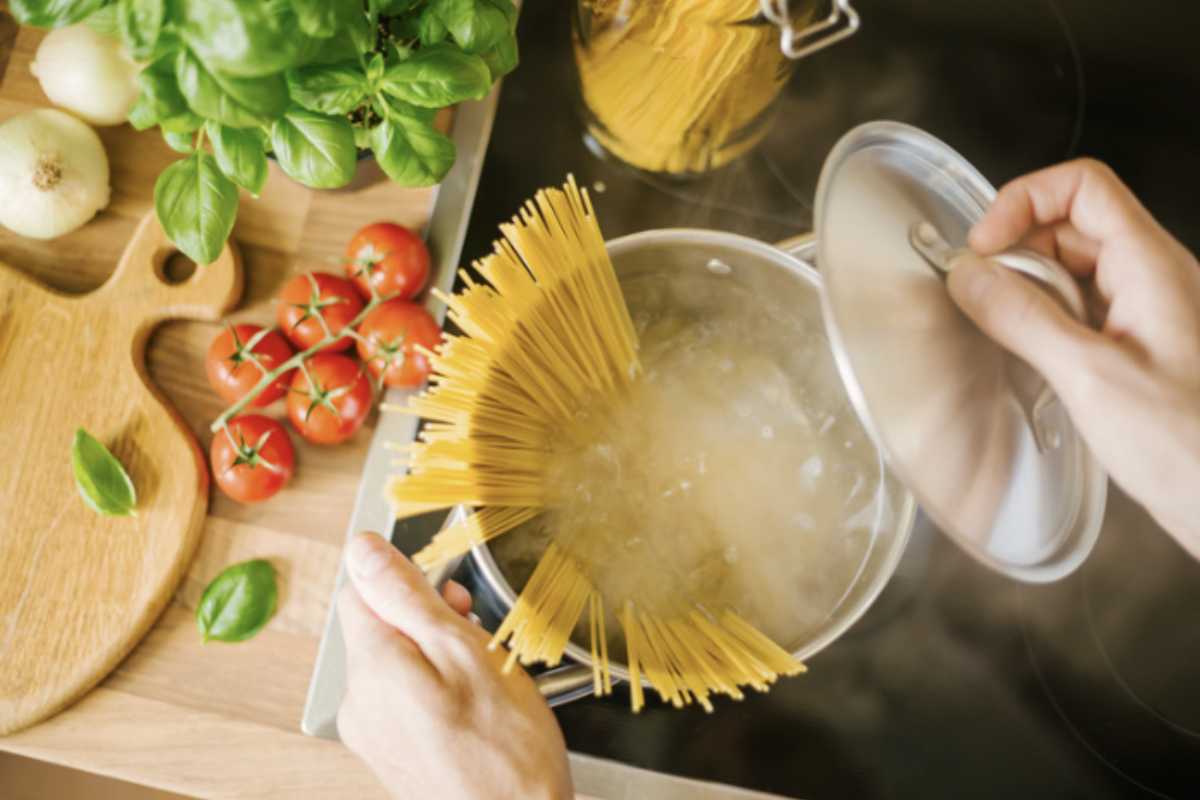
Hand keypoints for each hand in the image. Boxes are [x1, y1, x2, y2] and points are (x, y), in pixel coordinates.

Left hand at [337, 533, 573, 799]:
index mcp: (372, 668)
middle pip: (378, 628)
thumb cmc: (506, 748)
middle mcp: (358, 703)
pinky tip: (471, 708)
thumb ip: (408, 597)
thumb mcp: (465, 651)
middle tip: (476, 638)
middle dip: (427, 622)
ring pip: (394, 664)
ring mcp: (371, 734)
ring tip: (481, 678)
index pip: (361, 591)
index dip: (408, 583)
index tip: (452, 602)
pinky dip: (434, 690)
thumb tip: (361, 549)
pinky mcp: (390, 754)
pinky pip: (402, 699)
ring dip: (435, 656)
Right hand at [947, 158, 1199, 557]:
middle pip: (1072, 225)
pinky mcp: (1138, 348)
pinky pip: (1083, 311)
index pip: (1083, 186)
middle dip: (1018, 253)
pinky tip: (1034, 360)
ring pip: (1074, 270)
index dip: (1024, 202)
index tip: (983, 249)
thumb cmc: (1189, 447)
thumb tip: (969, 276)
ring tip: (1008, 334)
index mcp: (1152, 267)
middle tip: (984, 298)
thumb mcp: (1090, 377)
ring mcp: (1148, 314)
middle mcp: (1154, 280)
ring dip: (1030, 291)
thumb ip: (1024, 319)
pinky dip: (1047, 323)